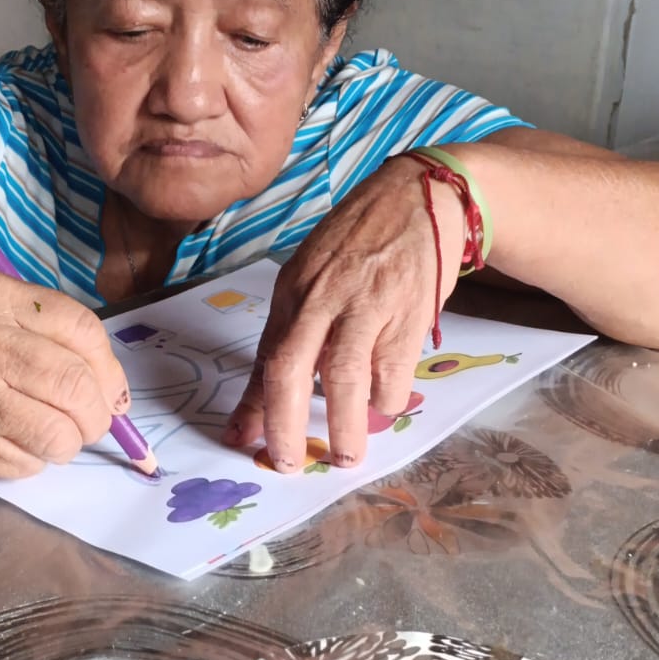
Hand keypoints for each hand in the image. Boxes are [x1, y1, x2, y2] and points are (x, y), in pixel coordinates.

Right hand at [0, 271, 130, 476]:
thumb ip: (54, 332)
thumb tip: (114, 392)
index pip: (81, 332)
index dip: (109, 369)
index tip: (111, 391)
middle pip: (72, 387)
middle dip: (97, 415)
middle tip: (93, 422)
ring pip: (53, 435)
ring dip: (70, 443)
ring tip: (61, 435)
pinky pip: (22, 463)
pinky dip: (36, 459)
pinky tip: (23, 442)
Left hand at [225, 154, 465, 469]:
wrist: (417, 196)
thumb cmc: (358, 245)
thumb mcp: (313, 276)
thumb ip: (294, 331)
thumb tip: (270, 392)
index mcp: (293, 290)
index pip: (267, 355)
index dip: (253, 404)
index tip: (241, 441)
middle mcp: (322, 297)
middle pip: (292, 367)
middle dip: (284, 423)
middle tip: (288, 462)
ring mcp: (366, 305)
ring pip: (345, 377)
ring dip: (343, 425)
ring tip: (343, 455)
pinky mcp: (408, 313)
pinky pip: (392, 371)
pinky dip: (385, 399)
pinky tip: (381, 407)